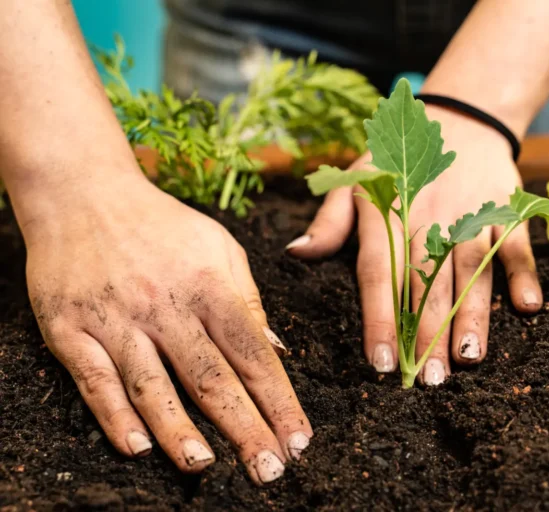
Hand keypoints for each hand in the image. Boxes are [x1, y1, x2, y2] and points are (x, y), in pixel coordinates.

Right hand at [21, 170, 310, 483]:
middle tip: (269, 470)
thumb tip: (277, 350)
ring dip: (179, 431)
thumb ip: (248, 299)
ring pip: (152, 385)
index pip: (253, 352)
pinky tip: (136, 446)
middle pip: (211, 376)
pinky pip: (94, 379)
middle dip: (244, 427)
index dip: (279, 399)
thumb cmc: (162, 224)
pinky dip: (114, 415)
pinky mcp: (69, 328)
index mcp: (209, 285)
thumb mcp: (220, 247)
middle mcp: (165, 305)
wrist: (83, 192)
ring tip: (205, 465)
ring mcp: (115, 318)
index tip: (299, 439)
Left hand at [288, 106, 541, 383]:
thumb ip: (329, 220)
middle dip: (427, 333)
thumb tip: (295, 253)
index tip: (382, 364)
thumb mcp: (354, 177)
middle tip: (430, 380)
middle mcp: (428, 219)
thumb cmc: (397, 159)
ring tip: (470, 358)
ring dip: (472, 314)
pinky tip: (528, 307)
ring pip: (470, 270)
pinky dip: (522, 272)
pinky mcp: (505, 211)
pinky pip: (515, 243)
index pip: (379, 274)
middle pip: (426, 283)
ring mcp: (470, 215)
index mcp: (387, 215)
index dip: (379, 319)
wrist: (458, 118)